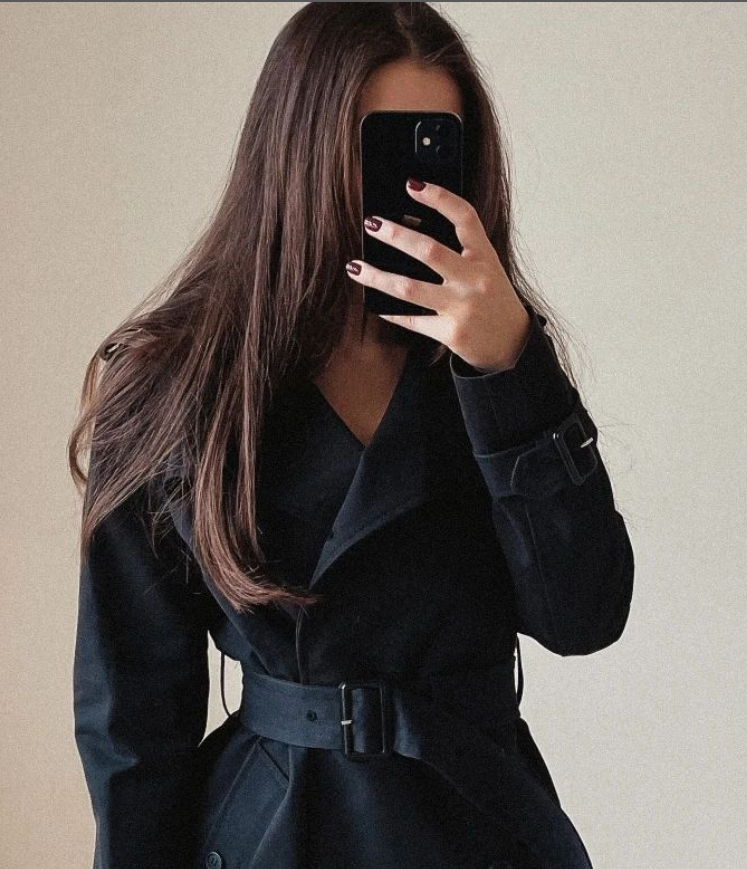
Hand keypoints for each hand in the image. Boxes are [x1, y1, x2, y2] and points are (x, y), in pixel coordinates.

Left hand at [345, 178, 531, 372]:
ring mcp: (462, 308)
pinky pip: (411, 320)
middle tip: (371, 223)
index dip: (439, 198)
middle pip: (429, 251)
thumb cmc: (493, 300)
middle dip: (395, 235)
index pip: (464, 218)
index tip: (412, 185)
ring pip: (409, 288)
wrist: (511, 342)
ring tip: (355, 266)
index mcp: (485, 257)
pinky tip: (374, 302)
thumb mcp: (486, 268)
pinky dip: (389, 312)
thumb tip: (408, 229)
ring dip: (377, 276)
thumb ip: (459, 251)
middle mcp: (475, 280)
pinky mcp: (451, 333)